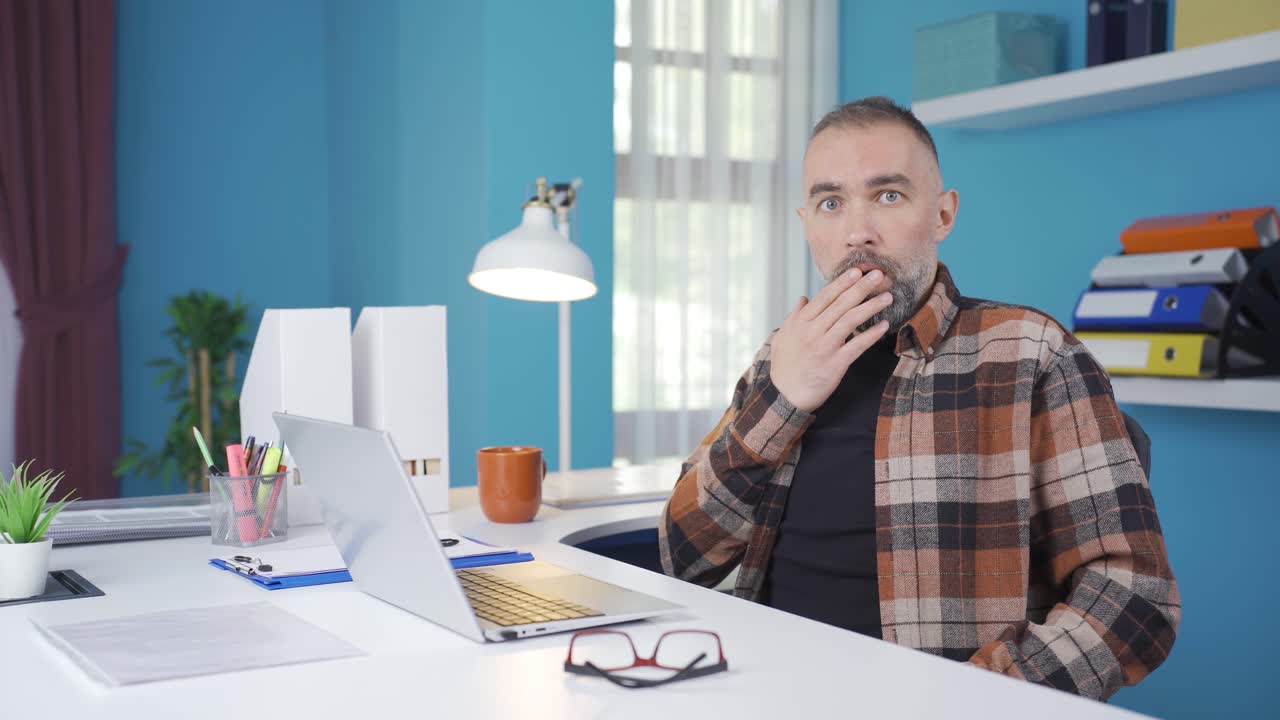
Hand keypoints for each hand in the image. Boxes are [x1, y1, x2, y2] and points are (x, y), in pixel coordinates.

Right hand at [769, 267, 891, 412]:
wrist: (785, 396)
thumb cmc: (784, 367)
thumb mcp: (783, 337)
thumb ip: (794, 316)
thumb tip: (803, 298)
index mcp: (801, 322)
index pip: (824, 297)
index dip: (842, 283)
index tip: (856, 271)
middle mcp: (813, 331)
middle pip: (841, 304)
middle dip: (861, 287)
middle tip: (878, 275)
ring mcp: (825, 347)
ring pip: (851, 321)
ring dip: (871, 307)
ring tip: (887, 297)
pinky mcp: (835, 364)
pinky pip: (857, 346)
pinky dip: (871, 335)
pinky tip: (884, 326)